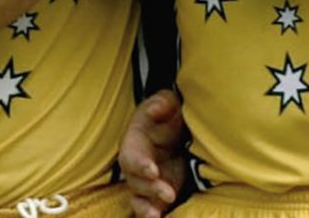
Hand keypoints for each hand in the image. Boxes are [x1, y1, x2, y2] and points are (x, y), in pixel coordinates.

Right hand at [119, 90, 186, 217]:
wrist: (176, 128)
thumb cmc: (168, 113)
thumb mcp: (167, 102)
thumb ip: (161, 103)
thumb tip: (156, 108)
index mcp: (134, 140)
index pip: (131, 154)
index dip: (139, 164)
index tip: (153, 171)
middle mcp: (136, 163)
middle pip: (134, 180)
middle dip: (149, 188)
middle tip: (169, 193)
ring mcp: (145, 180)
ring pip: (138, 198)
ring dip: (147, 209)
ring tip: (158, 216)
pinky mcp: (155, 193)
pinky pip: (149, 207)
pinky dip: (152, 215)